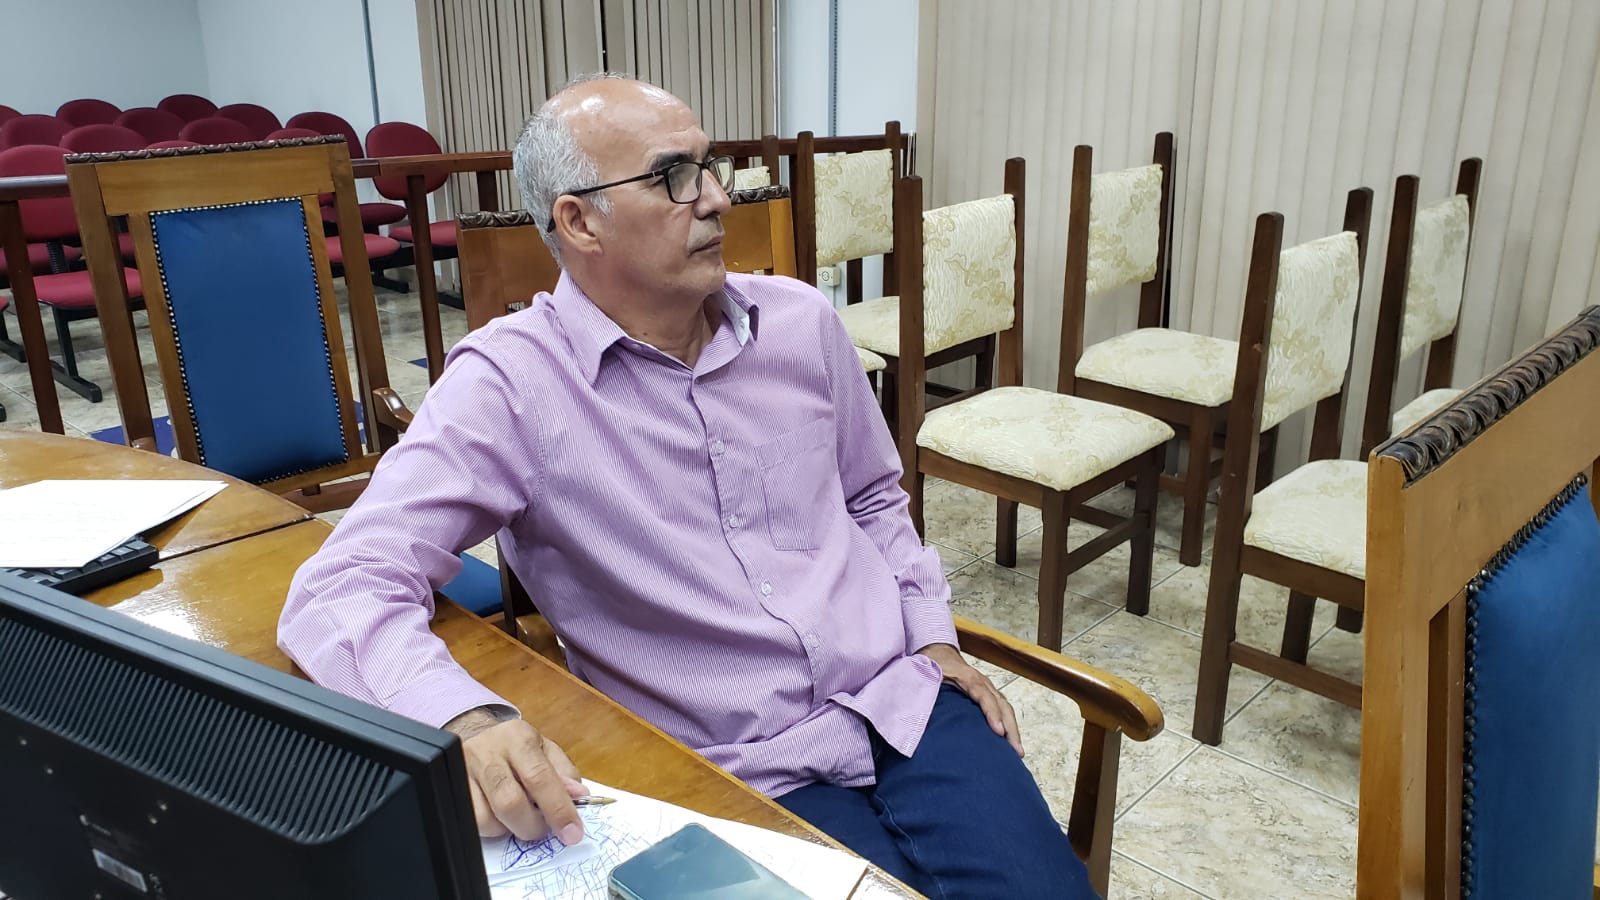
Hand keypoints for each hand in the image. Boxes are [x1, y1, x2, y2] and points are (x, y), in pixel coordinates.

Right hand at [444, 708, 589, 844]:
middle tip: (544, 827)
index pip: (539, 777)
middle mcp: (487, 751)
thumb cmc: (519, 749)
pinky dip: (493, 829)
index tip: (572, 833)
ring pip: (488, 819)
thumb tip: (578, 797)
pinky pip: (473, 824)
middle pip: (510, 802)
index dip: (558, 809)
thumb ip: (566, 774)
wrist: (480, 738)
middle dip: (533, 825)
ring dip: (512, 828)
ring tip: (521, 816)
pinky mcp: (451, 789)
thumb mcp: (548, 751)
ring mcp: (463, 771)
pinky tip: (501, 816)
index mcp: (518, 737)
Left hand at [915, 643, 1023, 756]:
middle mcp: (982, 682)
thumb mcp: (926, 674)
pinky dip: (1009, 724)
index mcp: (968, 678)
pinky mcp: (988, 693)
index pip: (984, 696)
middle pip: (1002, 705)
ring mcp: (987, 687)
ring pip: (1005, 708)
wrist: (938, 651)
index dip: (992, 714)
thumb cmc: (932, 665)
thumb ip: (926, 689)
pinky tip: (1011, 741)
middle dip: (1010, 728)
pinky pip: (1002, 708)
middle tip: (1015, 751)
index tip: (998, 732)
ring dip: (1013, 729)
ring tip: (1018, 752)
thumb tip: (919, 711)